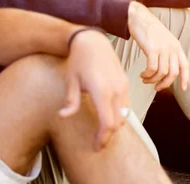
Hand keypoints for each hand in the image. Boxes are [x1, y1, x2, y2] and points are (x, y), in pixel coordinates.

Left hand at [59, 28, 130, 151]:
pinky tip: (108, 116)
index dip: (103, 138)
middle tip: (99, 144)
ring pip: (125, 115)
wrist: (92, 41)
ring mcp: (123, 86)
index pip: (107, 123)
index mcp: (101, 91)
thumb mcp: (71, 80)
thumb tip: (63, 116)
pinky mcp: (125, 82)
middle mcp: (116, 90)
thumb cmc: (78, 60)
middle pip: (118, 123)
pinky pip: (126, 105)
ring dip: (115, 125)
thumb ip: (70, 100)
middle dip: (109, 136)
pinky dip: (119, 115)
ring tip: (103, 132)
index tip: (96, 147)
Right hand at [127, 2, 188, 91]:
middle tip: (156, 87)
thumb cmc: (148, 29)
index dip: (185, 78)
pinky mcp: (152, 49)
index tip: (183, 89)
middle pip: (173, 73)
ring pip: (162, 72)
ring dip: (152, 79)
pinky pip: (152, 68)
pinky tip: (142, 74)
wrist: (139, 17)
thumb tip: (165, 68)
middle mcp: (172, 48)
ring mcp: (162, 48)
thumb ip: (167, 51)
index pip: (185, 65)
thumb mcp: (163, 40)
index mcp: (176, 46)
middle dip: (165, 84)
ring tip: (145, 79)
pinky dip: (147, 74)